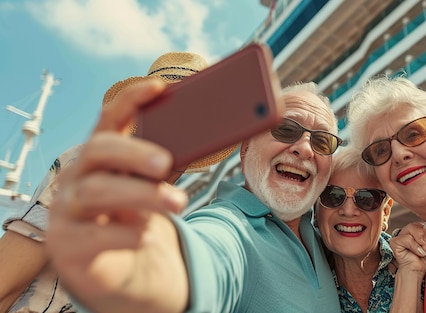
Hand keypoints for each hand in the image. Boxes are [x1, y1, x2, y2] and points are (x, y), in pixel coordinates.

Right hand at [46, 79, 188, 312]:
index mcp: (101, 156)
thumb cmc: (134, 216)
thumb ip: (169, 165)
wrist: (117, 269)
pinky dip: (124, 235)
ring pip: (95, 192)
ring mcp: (67, 210)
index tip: (159, 86)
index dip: (131, 99)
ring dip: (141, 194)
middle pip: (96, 150)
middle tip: (165, 162)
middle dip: (133, 152)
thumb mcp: (151, 189)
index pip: (109, 118)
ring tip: (178, 202)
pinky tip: (147, 237)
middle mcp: (77, 176)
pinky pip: (92, 237)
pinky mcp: (68, 246)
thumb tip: (211, 137)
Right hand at [390, 222, 425, 274]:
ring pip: (411, 228)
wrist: (416, 271)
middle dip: (425, 237)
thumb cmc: (422, 260)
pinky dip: (415, 246)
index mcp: (415, 232)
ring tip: (423, 252)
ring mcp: (400, 236)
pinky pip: (407, 238)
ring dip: (421, 243)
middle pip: (417, 224)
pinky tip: (418, 253)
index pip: (422, 224)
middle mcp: (407, 232)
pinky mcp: (394, 242)